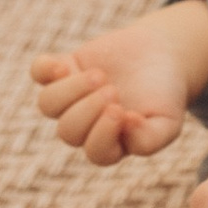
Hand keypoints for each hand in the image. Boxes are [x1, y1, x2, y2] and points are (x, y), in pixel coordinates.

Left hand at [30, 7, 207, 166]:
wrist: (161, 54)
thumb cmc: (164, 93)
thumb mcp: (168, 121)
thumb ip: (150, 139)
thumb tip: (124, 129)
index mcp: (110, 144)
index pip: (96, 153)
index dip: (104, 134)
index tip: (123, 111)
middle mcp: (85, 125)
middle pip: (68, 131)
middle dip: (89, 109)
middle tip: (113, 90)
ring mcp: (72, 97)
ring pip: (48, 104)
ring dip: (70, 91)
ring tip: (99, 75)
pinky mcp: (65, 68)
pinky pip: (38, 71)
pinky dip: (45, 69)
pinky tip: (66, 66)